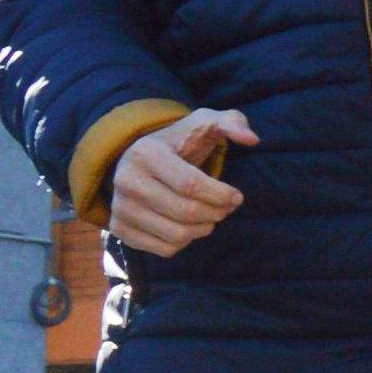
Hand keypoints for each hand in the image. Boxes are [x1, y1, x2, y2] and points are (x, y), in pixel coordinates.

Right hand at [112, 107, 257, 254]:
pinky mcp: (119, 229)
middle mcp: (126, 181)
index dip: (221, 195)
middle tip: (225, 209)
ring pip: (177, 235)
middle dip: (216, 213)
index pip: (191, 185)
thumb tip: (252, 139)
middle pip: (186, 213)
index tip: (237, 196)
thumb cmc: (180, 143)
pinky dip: (185, 242)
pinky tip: (187, 225)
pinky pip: (165, 249)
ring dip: (204, 229)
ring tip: (210, 216)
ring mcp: (120, 207)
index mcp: (145, 153)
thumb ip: (232, 123)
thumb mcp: (205, 124)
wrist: (141, 160)